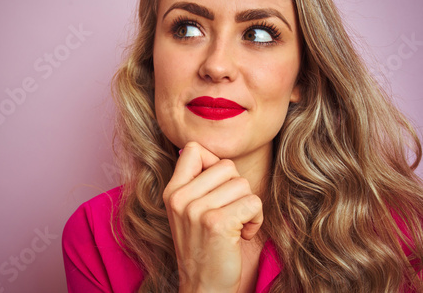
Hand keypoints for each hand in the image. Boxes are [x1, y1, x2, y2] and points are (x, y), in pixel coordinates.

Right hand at [163, 142, 263, 292]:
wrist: (203, 287)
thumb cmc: (203, 246)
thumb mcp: (187, 212)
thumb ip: (196, 183)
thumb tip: (212, 154)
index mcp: (172, 191)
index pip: (193, 149)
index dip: (214, 163)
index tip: (217, 188)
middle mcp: (180, 197)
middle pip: (227, 166)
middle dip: (236, 189)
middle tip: (229, 212)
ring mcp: (196, 210)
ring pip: (242, 184)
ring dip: (248, 206)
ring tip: (235, 225)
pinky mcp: (216, 223)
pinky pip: (252, 202)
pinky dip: (256, 219)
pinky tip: (243, 233)